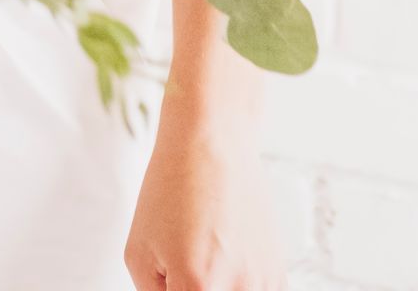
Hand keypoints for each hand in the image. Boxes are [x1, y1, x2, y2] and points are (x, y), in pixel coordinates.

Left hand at [124, 88, 283, 290]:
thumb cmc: (171, 189)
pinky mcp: (278, 277)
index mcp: (197, 287)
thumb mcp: (139, 251)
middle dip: (191, 288)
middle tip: (184, 265)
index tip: (174, 280)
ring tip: (205, 256)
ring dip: (216, 287)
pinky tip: (225, 262)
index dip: (172, 290)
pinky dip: (237, 287)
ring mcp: (263, 285)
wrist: (213, 142)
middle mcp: (238, 290)